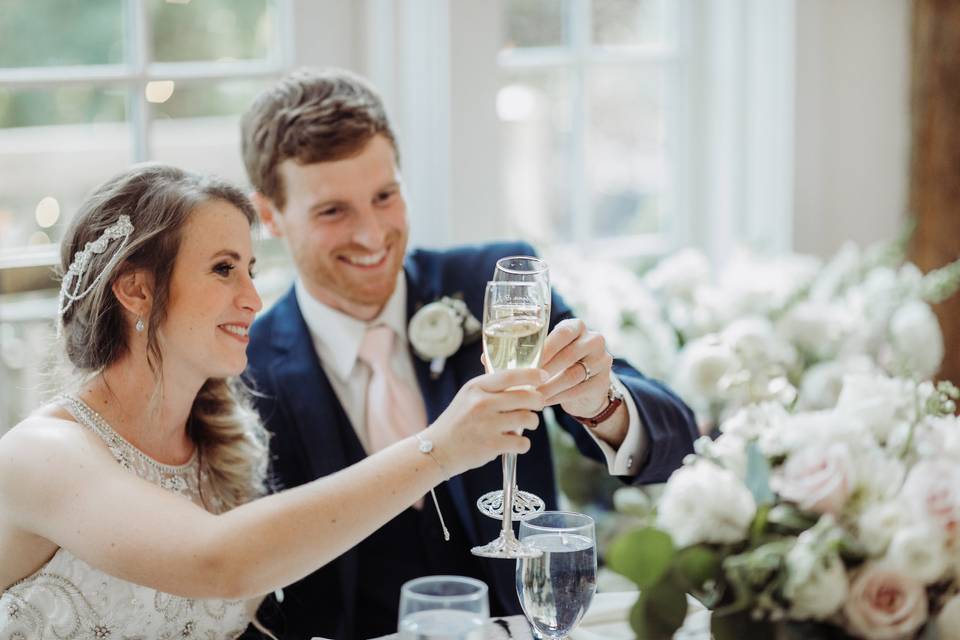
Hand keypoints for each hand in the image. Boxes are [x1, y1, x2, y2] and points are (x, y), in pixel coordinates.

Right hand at [427, 368, 546, 474]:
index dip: (532, 374)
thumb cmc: (457, 422)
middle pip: (526, 397)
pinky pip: (522, 442)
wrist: (436, 450)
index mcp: (476, 387)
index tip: (543, 376)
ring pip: (528, 419)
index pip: (511, 375)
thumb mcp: (468, 397)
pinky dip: (522, 444)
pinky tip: (514, 443)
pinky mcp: (491, 445)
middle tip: (537, 406)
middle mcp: (482, 402)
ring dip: (532, 423)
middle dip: (538, 402)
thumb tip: (522, 381)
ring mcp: (487, 424)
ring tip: (524, 426)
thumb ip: (491, 388)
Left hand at [538, 319, 612, 418]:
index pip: (563, 333)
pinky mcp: (603, 382)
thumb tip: (515, 359)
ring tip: (534, 393)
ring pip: (573, 375)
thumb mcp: (554, 351)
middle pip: (569, 354)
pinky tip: (544, 401)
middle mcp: (594, 340)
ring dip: (551, 386)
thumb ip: (541, 350)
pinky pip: (578, 390)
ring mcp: (602, 361)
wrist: (587, 387)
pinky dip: (558, 397)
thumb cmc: (562, 364)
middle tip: (529, 380)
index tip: (531, 361)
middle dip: (547, 368)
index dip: (547, 348)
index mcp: (578, 327)